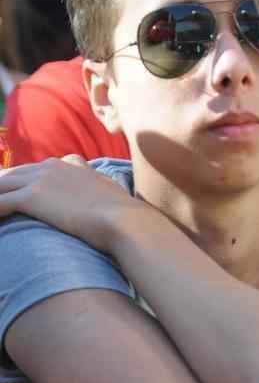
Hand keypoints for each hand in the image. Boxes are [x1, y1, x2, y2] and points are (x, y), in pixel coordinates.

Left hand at [0, 156, 143, 252]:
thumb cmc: (119, 210)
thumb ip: (93, 180)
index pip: (31, 169)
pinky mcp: (31, 197)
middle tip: (1, 207)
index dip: (20, 183)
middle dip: (1, 190)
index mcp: (67, 164)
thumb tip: (98, 184)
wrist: (123, 218)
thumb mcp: (106, 186)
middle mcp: (50, 166)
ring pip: (0, 186)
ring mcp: (40, 180)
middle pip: (9, 175)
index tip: (14, 197)